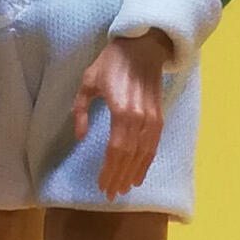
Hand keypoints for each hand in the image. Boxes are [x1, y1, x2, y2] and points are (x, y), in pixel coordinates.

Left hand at [71, 28, 173, 199]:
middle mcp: (140, 119)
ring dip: (133, 174)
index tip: (101, 185)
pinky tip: (139, 173)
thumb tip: (81, 136)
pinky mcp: (159, 117)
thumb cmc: (111, 62)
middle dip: (119, 177)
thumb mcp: (88, 82)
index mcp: (121, 111)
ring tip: (124, 188)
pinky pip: (154, 145)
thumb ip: (81, 110)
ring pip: (144, 154)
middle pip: (129, 157)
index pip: (115, 151)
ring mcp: (152, 119)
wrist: (143, 46)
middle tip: (111, 194)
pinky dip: (147, 162)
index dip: (109, 171)